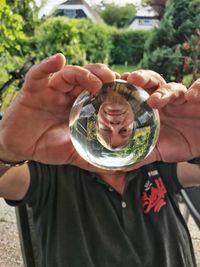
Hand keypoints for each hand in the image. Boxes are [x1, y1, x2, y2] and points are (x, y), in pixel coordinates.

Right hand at [0, 53, 115, 167]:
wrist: (20, 148)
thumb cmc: (47, 147)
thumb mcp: (73, 153)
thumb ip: (92, 158)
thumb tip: (117, 170)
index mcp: (77, 106)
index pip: (97, 91)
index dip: (111, 87)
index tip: (125, 89)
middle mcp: (66, 95)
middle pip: (85, 77)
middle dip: (100, 75)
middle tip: (113, 80)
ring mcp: (49, 91)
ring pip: (67, 74)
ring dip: (82, 74)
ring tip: (95, 82)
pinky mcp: (32, 90)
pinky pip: (38, 73)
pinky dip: (47, 65)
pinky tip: (59, 60)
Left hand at [124, 71, 199, 169]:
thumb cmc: (179, 143)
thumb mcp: (158, 150)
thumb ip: (141, 154)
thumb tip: (120, 165)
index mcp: (153, 108)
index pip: (140, 90)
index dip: (128, 85)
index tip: (115, 82)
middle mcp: (167, 99)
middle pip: (153, 82)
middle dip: (143, 78)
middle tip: (132, 80)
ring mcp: (183, 98)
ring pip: (174, 87)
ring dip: (164, 91)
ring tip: (155, 100)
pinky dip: (197, 90)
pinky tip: (192, 97)